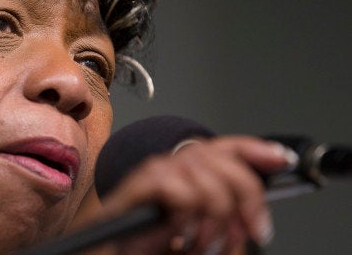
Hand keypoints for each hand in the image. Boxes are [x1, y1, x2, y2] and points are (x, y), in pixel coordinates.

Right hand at [93, 136, 296, 253]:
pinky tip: (177, 235)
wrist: (109, 251)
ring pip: (209, 183)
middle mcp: (173, 165)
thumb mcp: (195, 229)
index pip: (225, 147)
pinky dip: (187, 219)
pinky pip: (183, 193)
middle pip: (225, 161)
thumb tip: (251, 219)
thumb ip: (219, 217)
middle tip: (247, 235)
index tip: (281, 159)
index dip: (255, 149)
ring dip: (215, 223)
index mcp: (187, 172)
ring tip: (203, 246)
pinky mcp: (140, 183)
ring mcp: (156, 171)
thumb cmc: (144, 243)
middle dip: (246, 201)